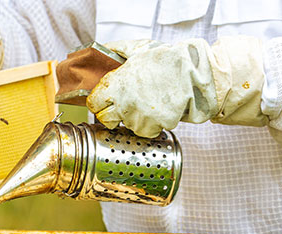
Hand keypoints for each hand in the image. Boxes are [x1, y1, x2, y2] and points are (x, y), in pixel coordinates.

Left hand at [87, 37, 265, 137]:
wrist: (194, 73)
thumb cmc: (166, 60)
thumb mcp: (138, 49)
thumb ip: (117, 50)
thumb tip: (102, 49)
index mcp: (116, 85)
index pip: (93, 104)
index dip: (98, 103)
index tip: (105, 102)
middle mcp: (123, 103)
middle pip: (105, 120)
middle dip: (112, 115)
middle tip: (124, 106)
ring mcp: (138, 117)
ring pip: (127, 126)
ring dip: (134, 118)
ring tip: (147, 103)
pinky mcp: (153, 126)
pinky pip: (146, 131)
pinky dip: (151, 125)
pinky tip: (157, 111)